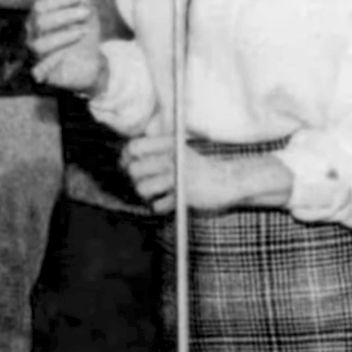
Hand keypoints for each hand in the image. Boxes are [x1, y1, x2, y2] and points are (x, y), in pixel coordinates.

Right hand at [28, 0, 106, 94]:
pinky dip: (54, 61)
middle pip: (40, 22)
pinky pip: (39, 70)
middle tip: (86, 13)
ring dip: (64, 36)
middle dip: (65, 15)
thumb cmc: (84, 37)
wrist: (90, 64)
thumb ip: (86, 6)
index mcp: (38, 19)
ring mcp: (34, 55)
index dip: (59, 0)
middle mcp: (32, 36)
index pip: (40, 6)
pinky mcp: (40, 74)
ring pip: (40, 45)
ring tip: (83, 32)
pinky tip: (68, 55)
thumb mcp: (89, 20)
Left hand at [122, 135, 237, 213]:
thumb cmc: (198, 167)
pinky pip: (158, 206)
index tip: (129, 163)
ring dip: (147, 194)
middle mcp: (173, 158)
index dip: (126, 157)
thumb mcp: (179, 149)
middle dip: (136, 179)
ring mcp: (179, 177)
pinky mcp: (184, 196)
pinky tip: (170, 201)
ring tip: (157, 193)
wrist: (228, 180)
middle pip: (134, 169)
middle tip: (145, 181)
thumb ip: (155, 151)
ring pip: (143, 188)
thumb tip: (123, 159)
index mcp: (170, 143)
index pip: (134, 147)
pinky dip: (161, 207)